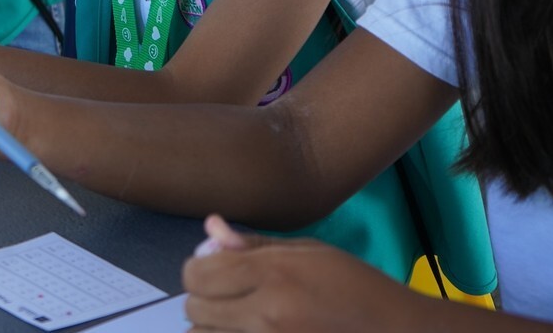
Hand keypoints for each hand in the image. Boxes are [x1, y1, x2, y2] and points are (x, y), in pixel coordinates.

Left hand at [183, 215, 428, 331]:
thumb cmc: (357, 287)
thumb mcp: (309, 252)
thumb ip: (253, 245)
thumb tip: (209, 230)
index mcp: (274, 275)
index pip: (198, 274)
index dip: (199, 269)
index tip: (216, 269)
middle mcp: (267, 316)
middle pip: (194, 309)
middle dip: (204, 299)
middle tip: (230, 296)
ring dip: (212, 328)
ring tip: (237, 319)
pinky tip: (250, 331)